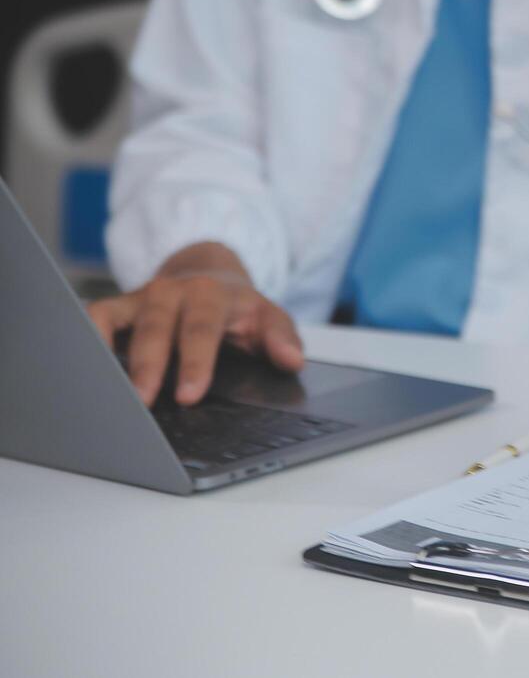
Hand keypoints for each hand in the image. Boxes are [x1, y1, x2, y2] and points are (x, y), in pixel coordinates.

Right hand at [87, 242, 303, 406]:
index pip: (203, 329)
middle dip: (150, 365)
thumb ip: (282, 338)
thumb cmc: (239, 308)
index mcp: (214, 295)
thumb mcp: (268, 318)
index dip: (195, 363)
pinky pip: (97, 316)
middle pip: (158, 327)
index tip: (189, 395)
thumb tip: (292, 360)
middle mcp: (175, 292)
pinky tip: (88, 368)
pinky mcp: (120, 306)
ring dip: (113, 357)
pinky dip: (88, 337)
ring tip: (109, 394)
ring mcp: (144, 297)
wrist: (211, 275)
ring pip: (122, 322)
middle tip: (143, 402)